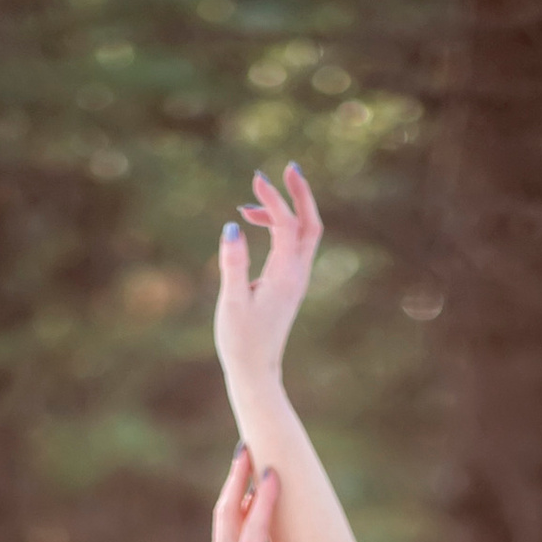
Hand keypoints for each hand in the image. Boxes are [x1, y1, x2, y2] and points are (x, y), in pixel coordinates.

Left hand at [181, 439, 305, 541]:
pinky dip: (234, 504)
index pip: (255, 527)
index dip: (264, 498)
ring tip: (245, 459)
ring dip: (234, 485)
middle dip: (239, 476)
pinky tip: (243, 496)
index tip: (273, 471)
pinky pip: (227, 526)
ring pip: (226, 514)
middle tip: (248, 444)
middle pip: (231, 508)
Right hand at [214, 163, 320, 397]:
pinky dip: (279, 228)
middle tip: (289, 168)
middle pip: (310, 224)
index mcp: (285, 276)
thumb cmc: (241, 342)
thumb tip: (231, 227)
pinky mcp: (289, 285)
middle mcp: (297, 275)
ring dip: (286, 210)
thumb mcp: (232, 302)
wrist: (256, 373)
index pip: (286, 225)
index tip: (256, 179)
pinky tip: (253, 225)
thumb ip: (232, 264)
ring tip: (250, 204)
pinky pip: (293, 245)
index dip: (273, 199)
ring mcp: (296, 280)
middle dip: (301, 194)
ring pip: (303, 234)